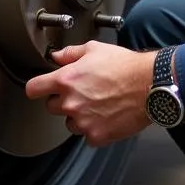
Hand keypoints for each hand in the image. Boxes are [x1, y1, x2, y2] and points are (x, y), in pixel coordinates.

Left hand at [25, 42, 156, 146]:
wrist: (150, 85)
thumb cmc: (126, 66)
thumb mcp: (96, 49)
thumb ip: (71, 53)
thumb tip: (56, 56)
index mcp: (66, 80)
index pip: (33, 89)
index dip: (37, 87)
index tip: (41, 88)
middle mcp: (70, 102)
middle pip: (51, 107)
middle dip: (63, 100)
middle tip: (84, 92)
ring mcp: (82, 121)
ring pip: (70, 123)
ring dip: (79, 116)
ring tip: (100, 103)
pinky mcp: (96, 135)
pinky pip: (88, 135)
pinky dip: (96, 128)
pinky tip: (108, 115)